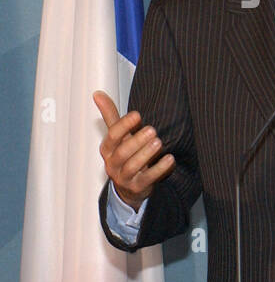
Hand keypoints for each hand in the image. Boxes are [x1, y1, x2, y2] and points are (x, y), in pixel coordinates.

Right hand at [93, 90, 174, 209]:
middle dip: (136, 140)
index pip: (112, 136)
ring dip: (146, 154)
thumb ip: (111, 116)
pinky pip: (148, 179)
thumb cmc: (125, 155)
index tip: (137, 115)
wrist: (128, 186)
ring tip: (158, 142)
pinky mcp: (137, 187)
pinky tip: (169, 159)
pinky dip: (159, 169)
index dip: (123, 125)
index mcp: (107, 149)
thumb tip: (98, 94)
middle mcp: (113, 163)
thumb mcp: (118, 136)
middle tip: (152, 130)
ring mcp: (124, 177)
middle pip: (122, 152)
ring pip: (132, 166)